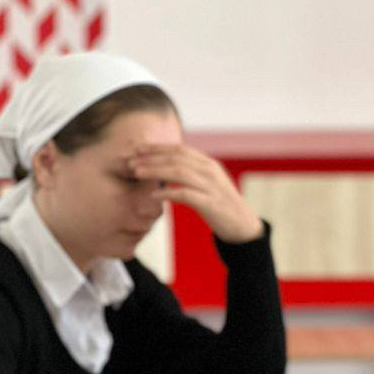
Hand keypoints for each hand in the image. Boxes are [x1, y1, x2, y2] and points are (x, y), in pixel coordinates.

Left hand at [129, 144, 263, 243]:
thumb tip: (168, 166)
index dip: (157, 147)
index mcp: (209, 164)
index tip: (138, 149)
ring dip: (155, 171)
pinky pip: (185, 194)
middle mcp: (210, 171)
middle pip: (176, 158)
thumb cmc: (221, 205)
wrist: (243, 226)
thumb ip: (191, 173)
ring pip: (178, 172)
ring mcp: (212, 186)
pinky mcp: (211, 203)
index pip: (180, 149)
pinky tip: (153, 195)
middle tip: (130, 162)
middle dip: (151, 158)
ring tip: (136, 173)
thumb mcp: (208, 184)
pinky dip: (167, 192)